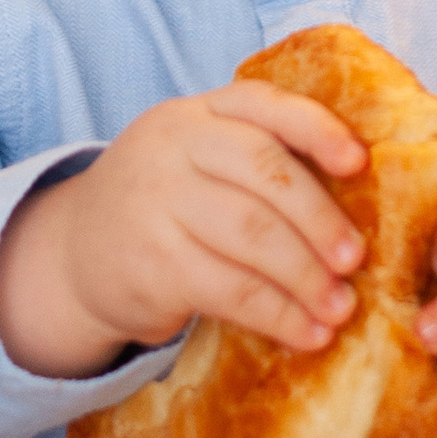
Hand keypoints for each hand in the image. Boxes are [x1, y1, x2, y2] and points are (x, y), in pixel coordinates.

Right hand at [0, 84, 367, 379]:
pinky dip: (278, 315)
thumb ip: (258, 162)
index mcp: (197, 113)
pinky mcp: (151, 265)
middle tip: (356, 260)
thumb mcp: (196, 161)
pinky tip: (307, 334)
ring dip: (307, 276)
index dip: (317, 129)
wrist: (73, 256)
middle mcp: (172, 146)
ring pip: (252, 235)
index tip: (358, 162)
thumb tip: (363, 201)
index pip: (263, 104)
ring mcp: (156, 203)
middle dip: (320, 220)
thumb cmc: (165, 207)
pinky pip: (231, 289)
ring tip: (340, 308)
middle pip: (265, 173)